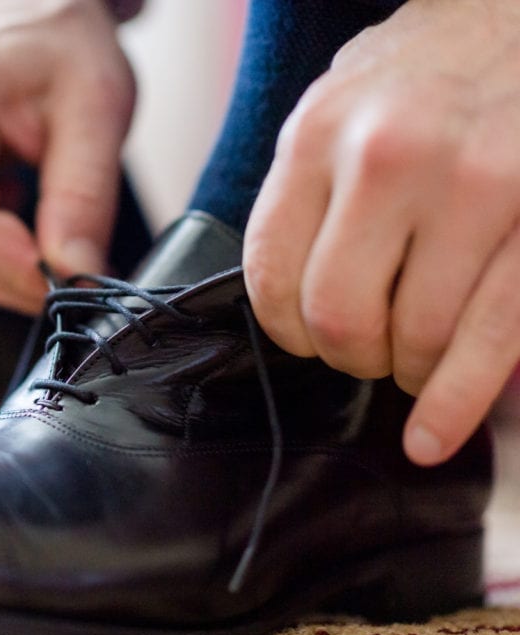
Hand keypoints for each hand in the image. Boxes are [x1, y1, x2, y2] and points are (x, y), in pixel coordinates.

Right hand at [0, 0, 136, 313]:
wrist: (7, 2)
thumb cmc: (50, 36)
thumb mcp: (95, 104)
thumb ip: (85, 197)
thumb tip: (79, 278)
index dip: (19, 273)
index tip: (78, 280)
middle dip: (15, 273)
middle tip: (74, 256)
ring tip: (35, 202)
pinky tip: (4, 202)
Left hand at [243, 0, 519, 465]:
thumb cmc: (429, 71)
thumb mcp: (340, 105)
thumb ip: (305, 191)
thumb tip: (281, 292)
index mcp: (319, 133)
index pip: (270, 273)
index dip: (283, 328)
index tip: (302, 335)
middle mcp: (389, 158)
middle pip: (338, 317)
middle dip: (346, 355)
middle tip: (362, 351)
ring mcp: (473, 189)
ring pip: (413, 339)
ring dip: (405, 372)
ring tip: (410, 357)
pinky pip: (490, 342)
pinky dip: (455, 407)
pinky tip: (433, 438)